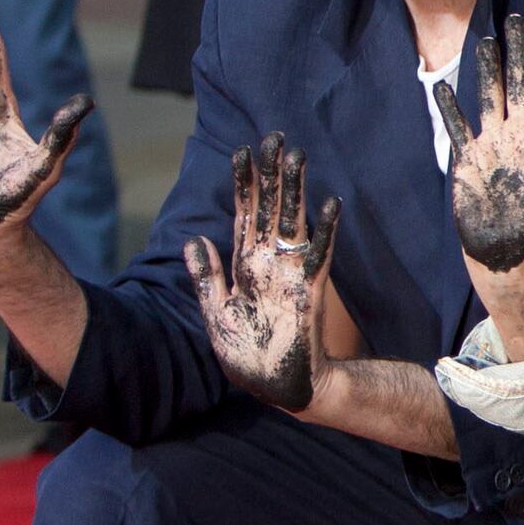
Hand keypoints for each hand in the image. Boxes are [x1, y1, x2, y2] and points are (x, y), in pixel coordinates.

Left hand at [184, 133, 342, 411]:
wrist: (276, 388)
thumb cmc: (246, 356)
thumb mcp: (215, 314)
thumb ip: (206, 277)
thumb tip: (194, 240)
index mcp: (245, 266)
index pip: (244, 214)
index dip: (243, 184)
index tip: (242, 151)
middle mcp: (268, 262)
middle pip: (270, 208)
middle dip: (271, 174)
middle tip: (275, 136)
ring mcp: (290, 274)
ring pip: (292, 222)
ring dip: (295, 190)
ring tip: (297, 156)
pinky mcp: (308, 291)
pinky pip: (317, 255)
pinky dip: (324, 230)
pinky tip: (328, 205)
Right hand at [438, 12, 523, 274]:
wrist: (510, 255)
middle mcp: (518, 135)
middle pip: (519, 83)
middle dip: (519, 51)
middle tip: (517, 17)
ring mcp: (491, 146)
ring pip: (488, 96)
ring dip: (486, 69)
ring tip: (486, 39)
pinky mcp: (467, 161)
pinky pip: (457, 128)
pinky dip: (449, 108)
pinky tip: (442, 86)